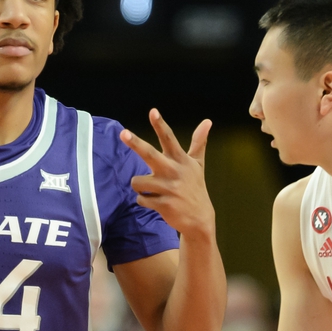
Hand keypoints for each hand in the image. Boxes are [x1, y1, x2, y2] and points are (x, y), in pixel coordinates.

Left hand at [121, 110, 213, 237]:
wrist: (199, 219)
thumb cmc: (195, 187)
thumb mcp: (198, 164)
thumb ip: (199, 142)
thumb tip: (208, 121)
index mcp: (181, 160)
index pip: (169, 139)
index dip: (160, 125)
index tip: (153, 111)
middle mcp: (174, 171)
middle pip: (149, 154)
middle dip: (135, 143)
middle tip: (123, 133)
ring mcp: (169, 188)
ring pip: (137, 182)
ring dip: (140, 187)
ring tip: (154, 190)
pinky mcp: (163, 204)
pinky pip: (140, 199)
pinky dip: (144, 201)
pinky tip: (156, 203)